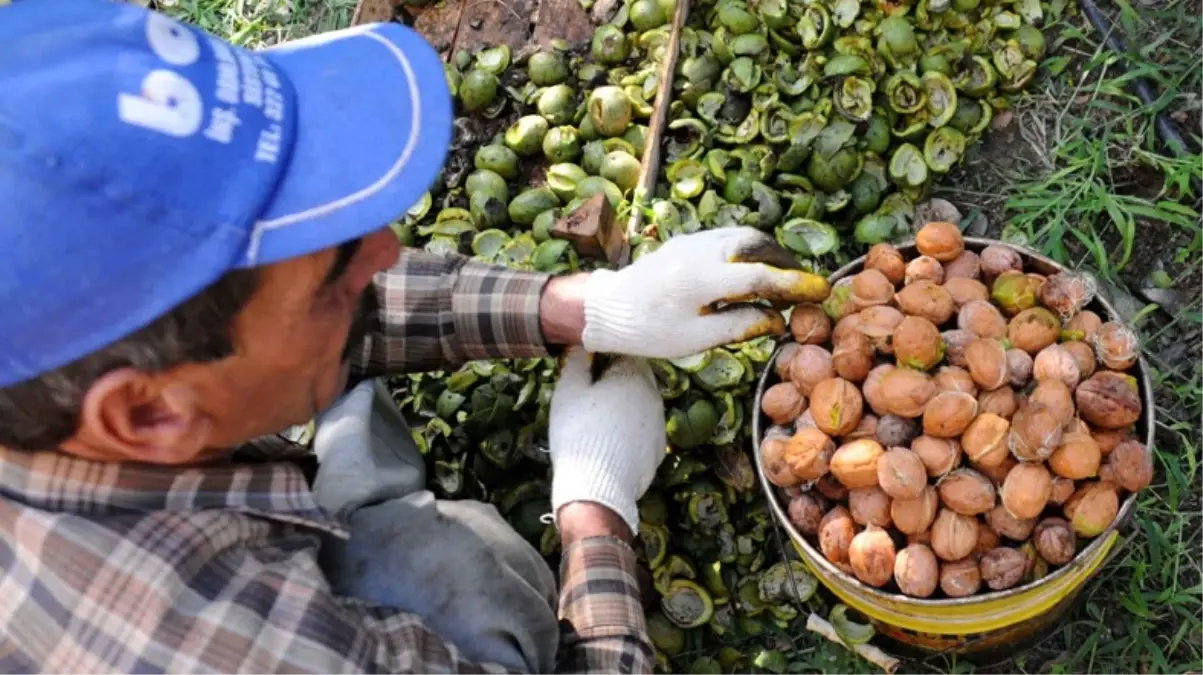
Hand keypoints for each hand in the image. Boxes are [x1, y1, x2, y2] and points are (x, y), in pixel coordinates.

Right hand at [548, 347, 665, 535]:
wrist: (597, 488)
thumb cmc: (578, 434)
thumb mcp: (567, 392)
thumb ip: (576, 363)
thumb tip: (580, 344)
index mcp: (634, 376)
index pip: (626, 352)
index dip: (606, 355)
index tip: (589, 365)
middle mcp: (654, 396)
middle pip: (637, 377)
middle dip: (618, 379)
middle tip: (591, 392)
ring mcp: (660, 424)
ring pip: (642, 403)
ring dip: (625, 404)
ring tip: (599, 419)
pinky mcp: (660, 449)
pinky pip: (645, 429)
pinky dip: (632, 429)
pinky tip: (611, 440)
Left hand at [579, 227, 830, 358]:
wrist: (605, 308)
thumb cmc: (647, 330)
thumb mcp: (694, 339)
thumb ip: (739, 326)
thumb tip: (778, 320)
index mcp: (701, 279)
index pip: (761, 277)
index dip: (795, 284)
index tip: (820, 290)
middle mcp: (699, 251)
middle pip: (756, 244)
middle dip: (785, 262)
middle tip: (801, 284)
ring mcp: (691, 240)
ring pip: (742, 235)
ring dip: (767, 253)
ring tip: (780, 278)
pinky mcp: (685, 240)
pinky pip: (726, 237)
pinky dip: (747, 250)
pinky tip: (751, 270)